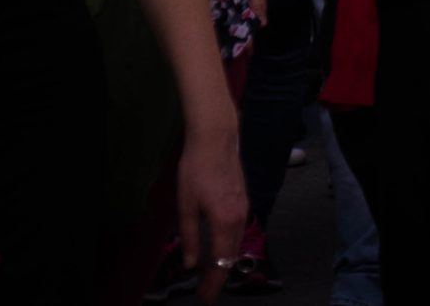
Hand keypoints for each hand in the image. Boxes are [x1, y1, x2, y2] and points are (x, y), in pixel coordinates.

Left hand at [175, 122, 246, 300]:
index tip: (205, 298)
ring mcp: (244, 208)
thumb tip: (191, 263)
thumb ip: (190, 237)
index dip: (214, 282)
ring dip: (224, 261)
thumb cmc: (196, 171)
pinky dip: (228, 245)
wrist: (216, 140)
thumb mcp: (186, 206)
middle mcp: (239, 218)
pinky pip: (237, 231)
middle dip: (219, 276)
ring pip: (236, 243)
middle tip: (205, 291)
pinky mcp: (243, 200)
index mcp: (225, 222)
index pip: (222, 261)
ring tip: (208, 274)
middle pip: (232, 255)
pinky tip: (217, 247)